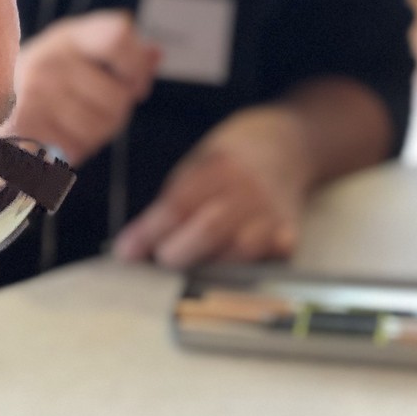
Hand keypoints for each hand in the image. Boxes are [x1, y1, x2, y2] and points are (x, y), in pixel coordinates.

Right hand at [8, 11, 160, 166]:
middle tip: (97, 111)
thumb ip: (121, 53)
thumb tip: (156, 56)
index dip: (138, 65)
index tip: (136, 82)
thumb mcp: (80, 55)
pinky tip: (60, 137)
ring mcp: (36, 94)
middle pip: (118, 99)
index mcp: (69, 36)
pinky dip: (74, 149)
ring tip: (74, 124)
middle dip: (117, 113)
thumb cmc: (48, 82)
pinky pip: (76, 148)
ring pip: (99, 129)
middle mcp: (51, 60)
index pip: (118, 36)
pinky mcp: (26, 127)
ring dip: (96, 135)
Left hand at [114, 105, 310, 268]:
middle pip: (208, 229)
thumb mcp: (196, 167)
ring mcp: (271, 213)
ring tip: (192, 269)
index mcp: (219, 167)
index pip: (177, 206)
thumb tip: (134, 247)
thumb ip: (169, 205)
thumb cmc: (231, 161)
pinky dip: (253, 268)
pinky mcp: (290, 234)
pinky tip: (238, 270)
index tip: (126, 253)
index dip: (149, 233)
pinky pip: (270, 259)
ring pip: (239, 251)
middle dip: (177, 252)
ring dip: (209, 266)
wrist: (288, 145)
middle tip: (162, 260)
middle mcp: (248, 190)